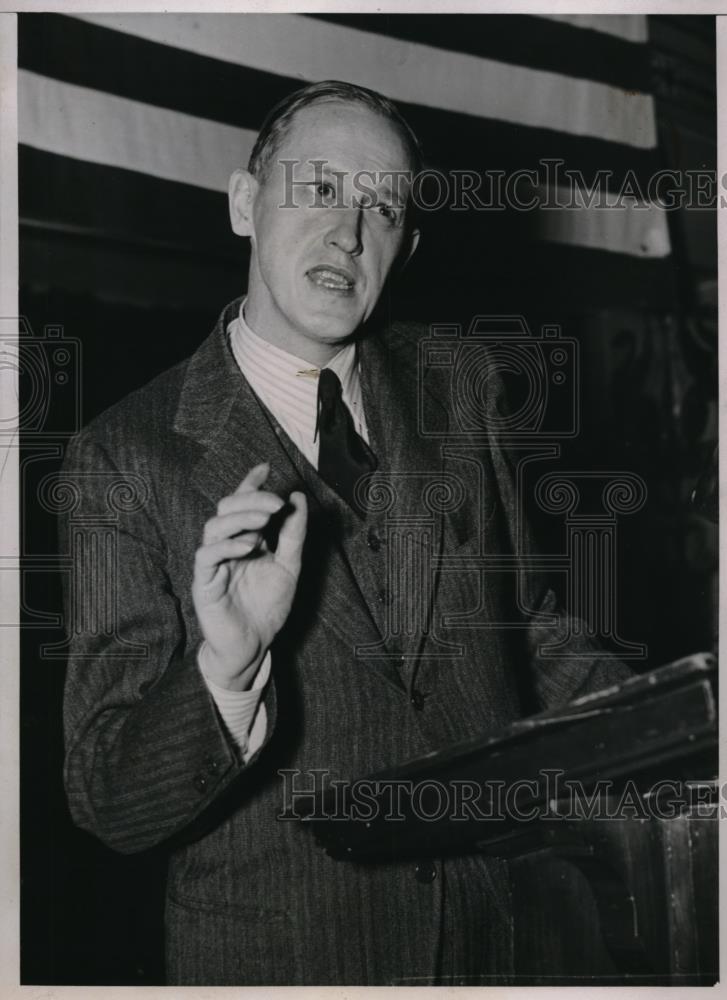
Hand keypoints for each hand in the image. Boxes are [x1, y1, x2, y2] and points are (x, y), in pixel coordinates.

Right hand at [192, 463, 307, 690]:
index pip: (243, 504)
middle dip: (251, 499)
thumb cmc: (267, 606)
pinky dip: (227, 546)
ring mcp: (213, 563)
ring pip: (214, 527)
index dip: (250, 483)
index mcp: (246, 539)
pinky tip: (249, 546)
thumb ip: (293, 535)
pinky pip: (207, 556)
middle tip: (276, 502)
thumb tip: (298, 499)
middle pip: (227, 509)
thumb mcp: (289, 566)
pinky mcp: (204, 582)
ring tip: (265, 520)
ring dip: (240, 518)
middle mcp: (227, 546)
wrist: (254, 645)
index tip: (265, 467)